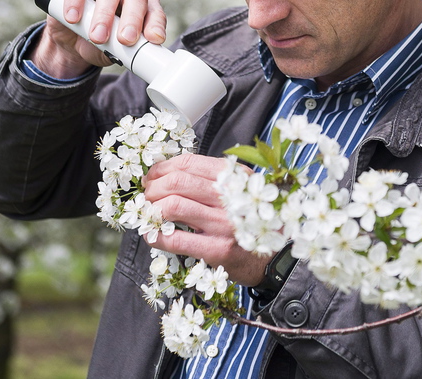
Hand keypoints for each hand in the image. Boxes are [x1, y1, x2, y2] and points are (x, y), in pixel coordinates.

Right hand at [31, 0, 166, 78]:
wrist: (73, 42)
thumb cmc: (102, 44)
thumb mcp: (116, 52)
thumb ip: (125, 51)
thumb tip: (131, 57)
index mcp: (144, 4)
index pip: (155, 10)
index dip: (155, 23)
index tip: (154, 39)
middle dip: (132, 19)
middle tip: (125, 39)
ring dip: (104, 14)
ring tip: (96, 36)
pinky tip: (73, 17)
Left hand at [143, 154, 269, 285]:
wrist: (275, 258)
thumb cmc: (249, 221)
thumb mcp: (240, 191)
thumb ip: (212, 180)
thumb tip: (167, 174)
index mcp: (235, 177)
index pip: (189, 163)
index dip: (162, 168)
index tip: (152, 177)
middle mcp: (230, 197)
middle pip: (177, 182)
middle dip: (153, 187)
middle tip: (146, 196)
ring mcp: (224, 224)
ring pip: (173, 206)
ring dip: (152, 209)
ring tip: (149, 214)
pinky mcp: (217, 249)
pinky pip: (176, 239)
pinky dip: (156, 236)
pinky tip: (153, 236)